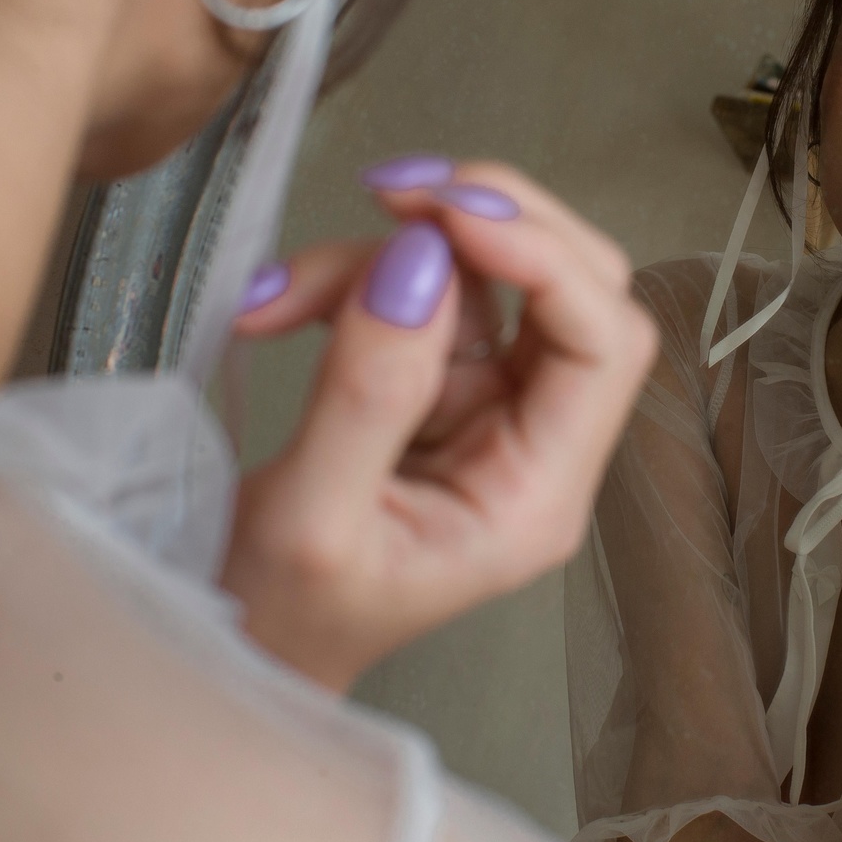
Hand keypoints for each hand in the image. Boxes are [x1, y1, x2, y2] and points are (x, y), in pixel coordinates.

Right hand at [219, 161, 658, 689]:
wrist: (236, 649)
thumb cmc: (276, 620)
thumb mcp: (310, 519)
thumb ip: (371, 390)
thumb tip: (419, 265)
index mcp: (539, 497)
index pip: (606, 345)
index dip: (544, 259)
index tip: (447, 214)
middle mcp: (534, 443)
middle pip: (575, 285)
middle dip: (490, 219)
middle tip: (395, 192)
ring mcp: (489, 407)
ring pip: (486, 274)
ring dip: (387, 253)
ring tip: (281, 297)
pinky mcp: (437, 384)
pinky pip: (420, 292)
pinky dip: (351, 277)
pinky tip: (278, 307)